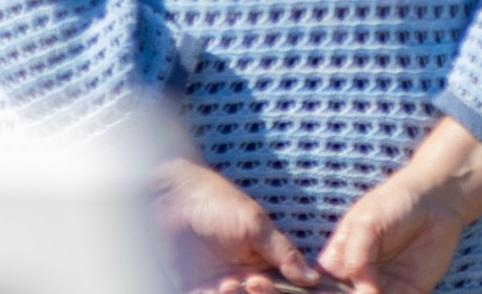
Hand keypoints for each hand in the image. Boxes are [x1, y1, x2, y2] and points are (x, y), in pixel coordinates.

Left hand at [154, 157, 316, 293]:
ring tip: (229, 283)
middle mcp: (249, 280)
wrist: (170, 197)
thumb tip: (312, 278)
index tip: (298, 288)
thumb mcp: (255, 223)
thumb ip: (283, 252)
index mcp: (269, 263)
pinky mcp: (196, 293)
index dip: (297, 291)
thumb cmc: (217, 200)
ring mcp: (224, 289)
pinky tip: (215, 288)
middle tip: (255, 282)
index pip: (292, 286)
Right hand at [317, 118, 481, 293]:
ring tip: (378, 290)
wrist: (436, 199)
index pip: (320, 285)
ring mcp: (382, 288)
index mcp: (339, 261)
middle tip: (363, 290)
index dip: (322, 291)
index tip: (330, 290)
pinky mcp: (409, 293)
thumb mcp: (367, 223)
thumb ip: (357, 257)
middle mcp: (358, 279)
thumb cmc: (395, 202)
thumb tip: (362, 291)